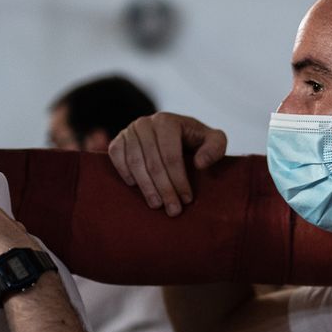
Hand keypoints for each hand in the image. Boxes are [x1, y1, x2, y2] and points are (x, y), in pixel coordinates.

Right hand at [107, 112, 226, 216]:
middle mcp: (146, 123)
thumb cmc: (194, 140)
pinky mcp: (118, 140)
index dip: (179, 180)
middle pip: (153, 162)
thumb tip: (199, 163)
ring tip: (157, 205)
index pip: (171, 155)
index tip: (187, 199)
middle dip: (165, 189)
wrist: (172, 134)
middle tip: (173, 210)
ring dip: (146, 188)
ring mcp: (129, 131)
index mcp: (168, 121)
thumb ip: (216, 147)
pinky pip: (116, 157)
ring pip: (135, 163)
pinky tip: (135, 187)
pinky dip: (125, 173)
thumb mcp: (213, 140)